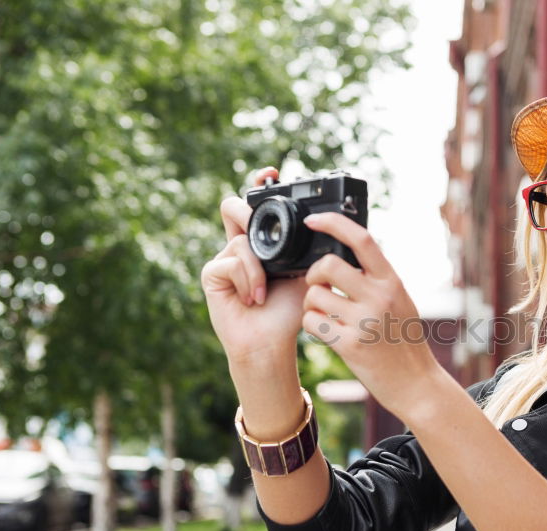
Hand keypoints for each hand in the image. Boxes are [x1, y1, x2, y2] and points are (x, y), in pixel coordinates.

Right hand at [201, 167, 306, 363]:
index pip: (256, 206)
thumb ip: (311, 249)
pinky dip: (250, 280)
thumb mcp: (308, 273)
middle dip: (249, 214)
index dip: (259, 185)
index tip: (272, 173)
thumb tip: (335, 226)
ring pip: (240, 240)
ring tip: (265, 290)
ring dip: (259, 268)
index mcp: (263, 243)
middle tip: (262, 232)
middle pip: (232, 208)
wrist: (273, 341)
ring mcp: (223, 258)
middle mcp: (240, 245)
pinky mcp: (212, 274)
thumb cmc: (290, 310)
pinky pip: (232, 262)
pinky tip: (255, 299)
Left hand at [300, 212, 442, 417]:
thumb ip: (378, 280)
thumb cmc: (405, 341)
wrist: (417, 384)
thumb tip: (349, 253)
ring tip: (325, 314)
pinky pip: (313, 323)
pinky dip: (312, 325)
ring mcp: (365, 322)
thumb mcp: (401, 301)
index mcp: (392, 281)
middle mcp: (379, 297)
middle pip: (328, 265)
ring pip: (314, 296)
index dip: (333, 223)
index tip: (314, 220)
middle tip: (318, 285)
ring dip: (311, 304)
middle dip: (313, 273)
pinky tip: (326, 331)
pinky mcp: (350, 346)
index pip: (362, 239)